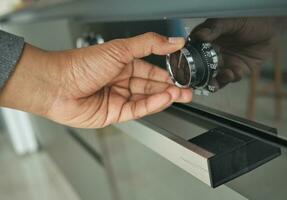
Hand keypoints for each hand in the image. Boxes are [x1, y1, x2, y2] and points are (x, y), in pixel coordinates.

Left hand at [0, 32, 191, 127]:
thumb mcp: (120, 49)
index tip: (182, 73)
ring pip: (147, 99)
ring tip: (181, 94)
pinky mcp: (114, 113)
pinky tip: (164, 99)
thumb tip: (174, 40)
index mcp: (123, 64)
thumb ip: (149, 44)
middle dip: (170, 87)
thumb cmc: (81, 64)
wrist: (57, 84)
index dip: (168, 72)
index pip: (151, 69)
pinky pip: (138, 109)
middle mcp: (122, 81)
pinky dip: (152, 105)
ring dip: (165, 97)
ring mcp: (119, 98)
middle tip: (186, 88)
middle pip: (151, 86)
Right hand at [191, 17, 286, 89]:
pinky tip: (230, 74)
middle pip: (201, 68)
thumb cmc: (251, 20)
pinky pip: (229, 79)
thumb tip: (200, 35)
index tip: (186, 64)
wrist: (272, 28)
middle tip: (198, 79)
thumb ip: (215, 28)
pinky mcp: (237, 70)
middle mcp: (214, 54)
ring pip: (213, 76)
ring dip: (211, 81)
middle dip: (198, 76)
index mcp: (208, 41)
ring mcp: (225, 63)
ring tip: (213, 81)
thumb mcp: (230, 21)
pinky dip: (228, 79)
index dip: (188, 59)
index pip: (194, 52)